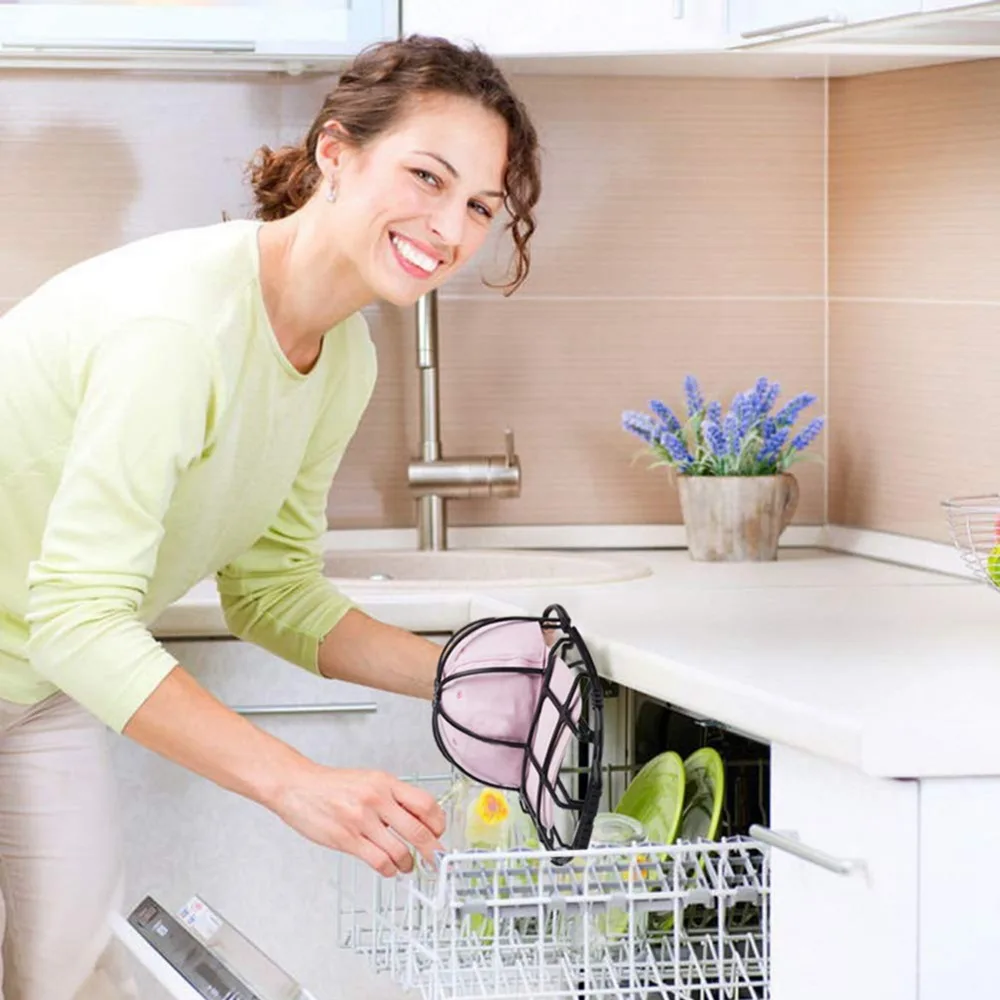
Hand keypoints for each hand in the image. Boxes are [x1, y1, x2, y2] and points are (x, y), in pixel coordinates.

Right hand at [271, 764, 445, 876]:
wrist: (298, 786)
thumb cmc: (332, 785)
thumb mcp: (369, 780)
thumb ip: (392, 796)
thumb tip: (418, 817)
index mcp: (385, 783)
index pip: (425, 804)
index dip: (438, 823)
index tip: (439, 833)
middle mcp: (377, 799)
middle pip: (418, 830)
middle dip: (432, 850)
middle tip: (436, 858)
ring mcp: (362, 820)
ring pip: (400, 851)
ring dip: (408, 864)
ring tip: (407, 865)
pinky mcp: (347, 839)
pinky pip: (378, 861)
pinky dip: (389, 869)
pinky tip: (389, 868)